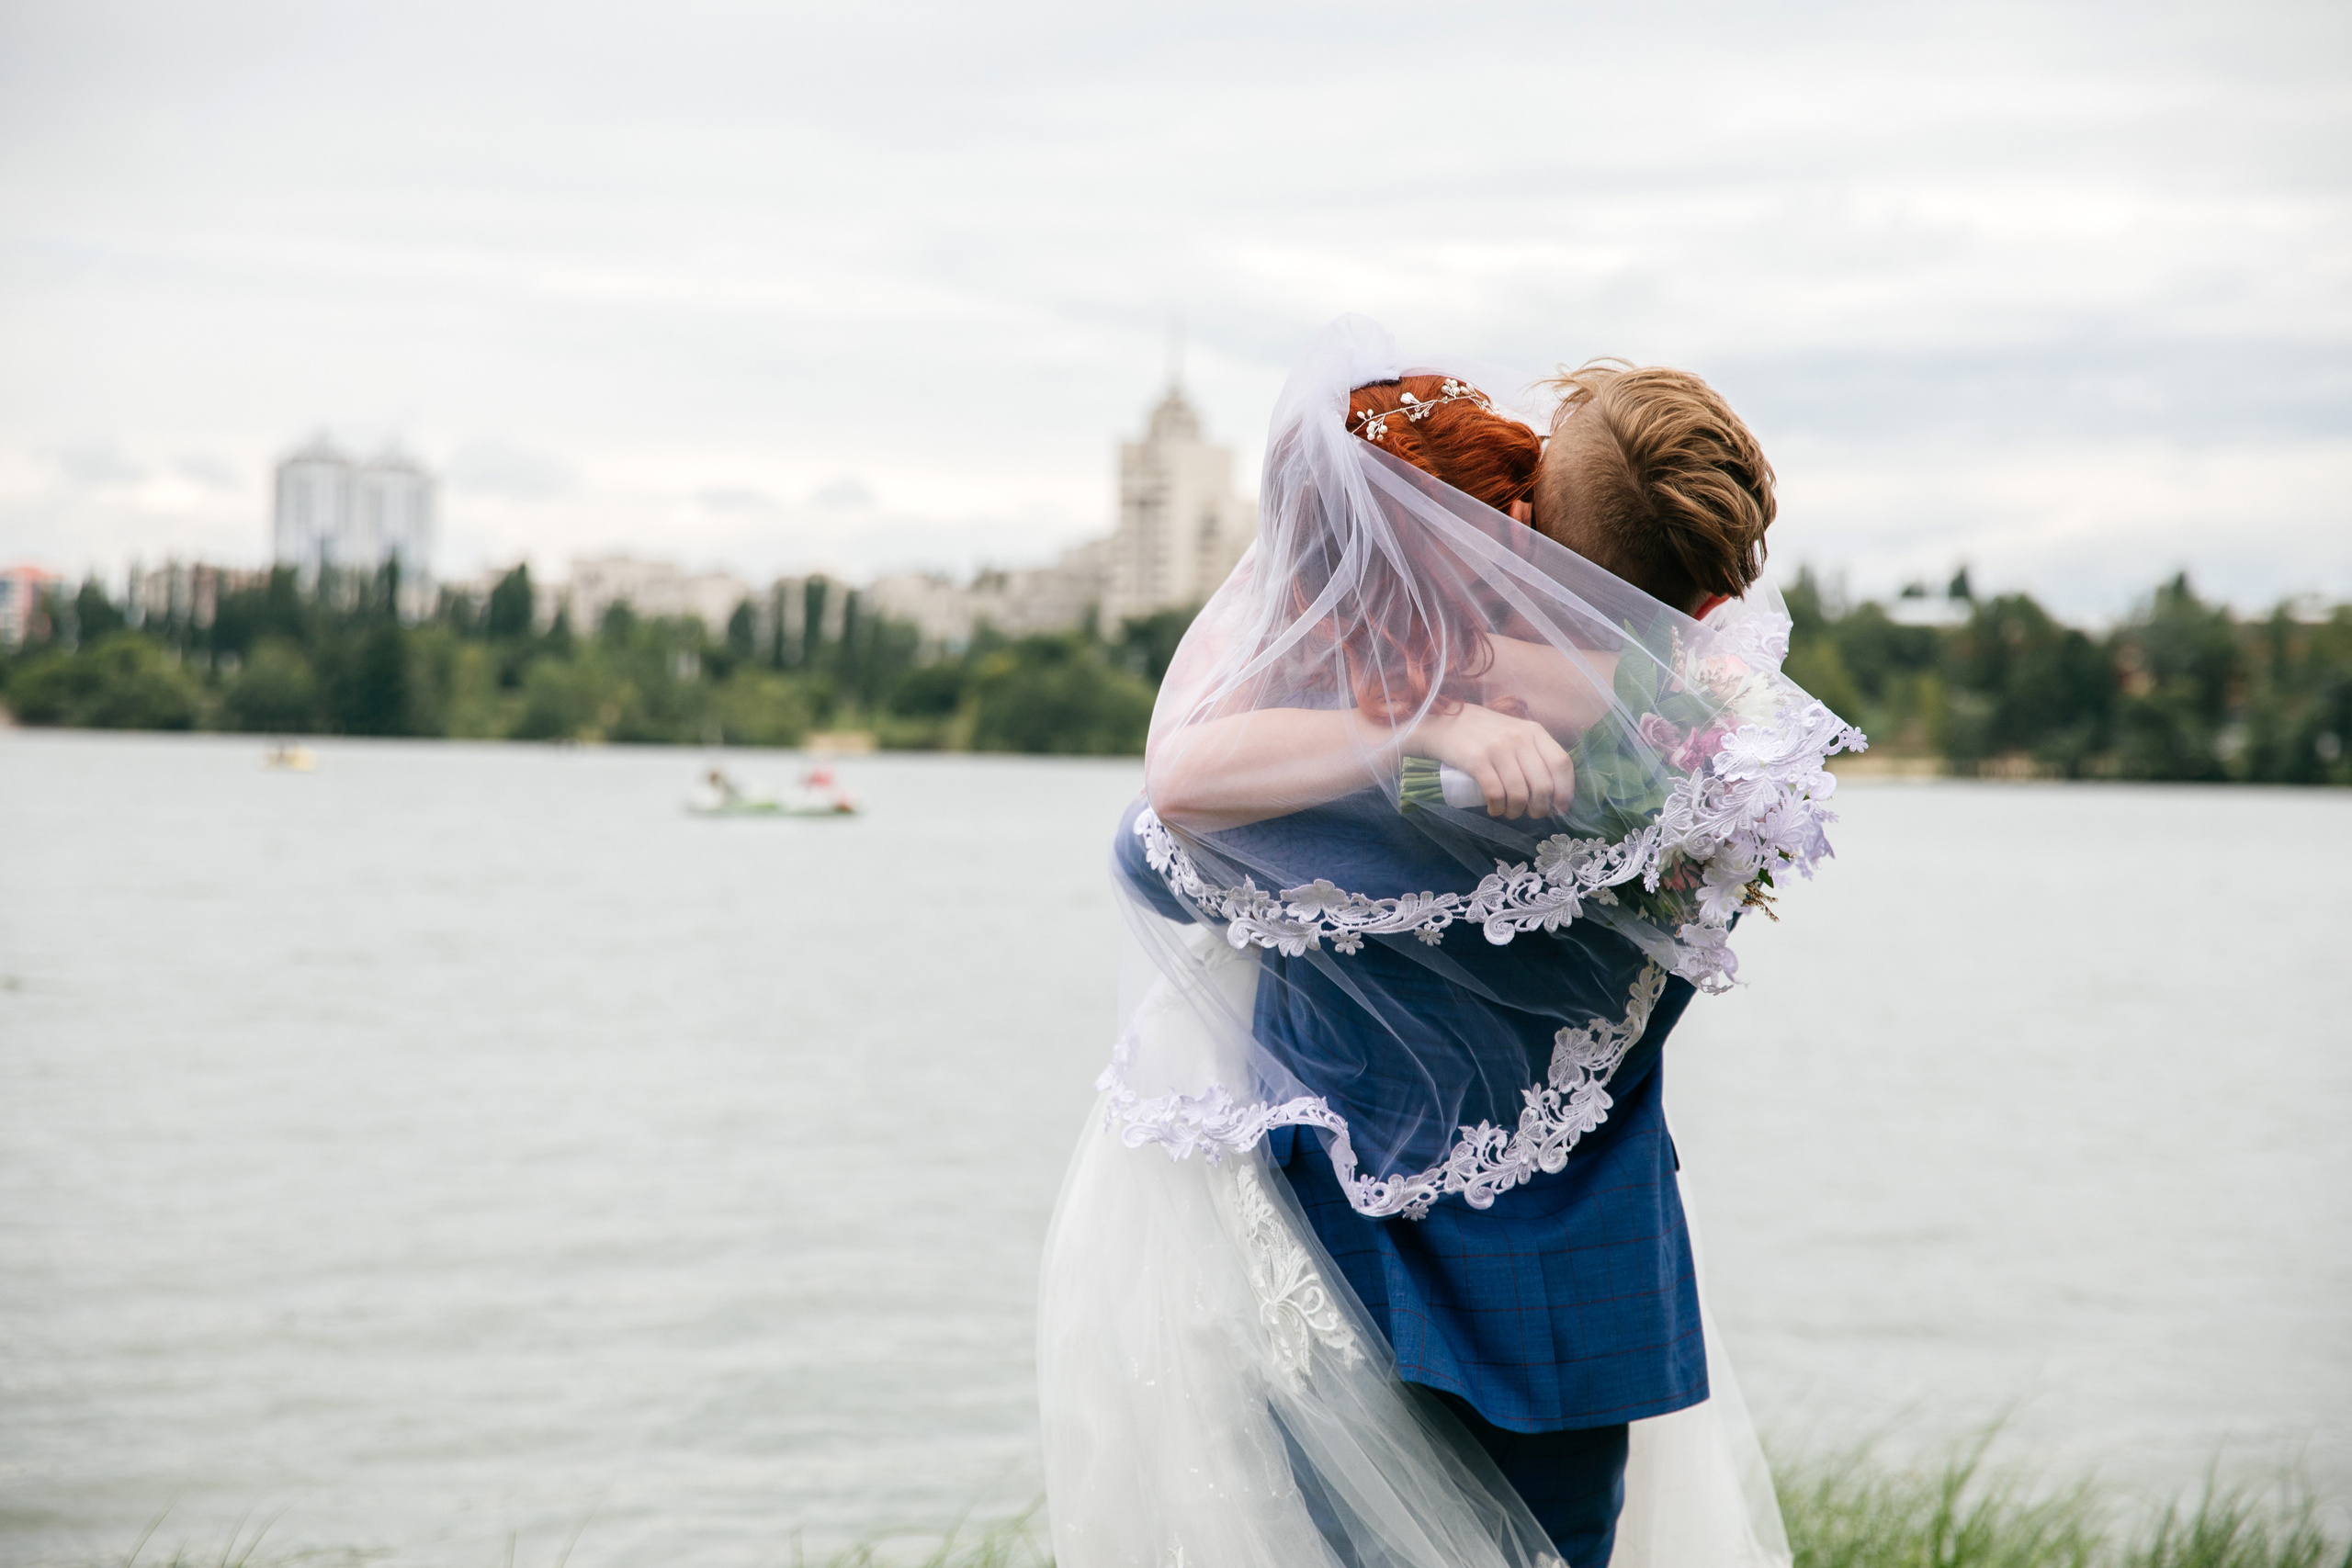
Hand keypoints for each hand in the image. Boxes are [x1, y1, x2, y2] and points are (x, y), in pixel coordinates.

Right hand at [1408, 703, 1575, 818]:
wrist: (1443, 723)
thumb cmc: (1483, 733)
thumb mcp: (1515, 733)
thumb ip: (1534, 753)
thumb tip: (1553, 793)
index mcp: (1534, 731)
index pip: (1561, 763)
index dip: (1565, 790)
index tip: (1560, 807)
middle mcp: (1519, 738)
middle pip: (1542, 784)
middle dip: (1540, 808)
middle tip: (1531, 814)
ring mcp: (1497, 749)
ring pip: (1519, 793)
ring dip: (1516, 811)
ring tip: (1509, 812)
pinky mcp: (1476, 760)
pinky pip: (1495, 793)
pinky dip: (1498, 808)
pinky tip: (1495, 809)